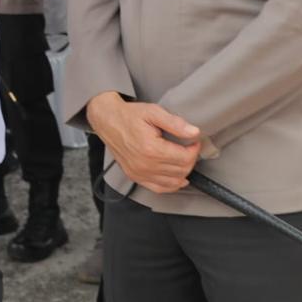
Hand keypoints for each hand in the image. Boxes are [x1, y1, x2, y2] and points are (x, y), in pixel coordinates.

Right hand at [86, 92, 200, 193]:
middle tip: (189, 148)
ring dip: (183, 172)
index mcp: (151, 149)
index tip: (194, 141)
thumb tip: (194, 132)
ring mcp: (139, 173)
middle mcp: (145, 165)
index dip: (194, 149)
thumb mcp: (153, 112)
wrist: (107, 120)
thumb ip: (175, 123)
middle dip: (190, 159)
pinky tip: (177, 178)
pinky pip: (159, 188)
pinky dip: (171, 185)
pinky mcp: (135, 176)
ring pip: (173, 182)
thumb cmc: (129, 116)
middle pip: (181, 170)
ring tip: (182, 158)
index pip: (185, 158)